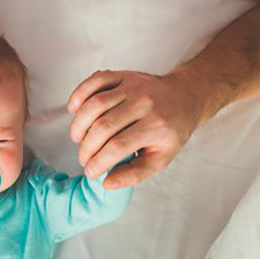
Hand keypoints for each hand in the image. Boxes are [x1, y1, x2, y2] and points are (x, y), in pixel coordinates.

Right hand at [68, 70, 200, 187]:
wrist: (185, 96)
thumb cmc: (172, 130)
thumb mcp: (161, 157)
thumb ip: (135, 173)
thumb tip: (107, 183)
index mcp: (156, 125)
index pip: (118, 146)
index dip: (98, 162)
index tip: (90, 172)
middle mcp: (144, 103)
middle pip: (103, 127)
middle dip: (86, 148)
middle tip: (84, 158)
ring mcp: (133, 86)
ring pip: (95, 104)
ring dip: (79, 125)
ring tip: (78, 139)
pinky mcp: (123, 75)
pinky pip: (95, 82)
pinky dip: (79, 94)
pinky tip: (73, 110)